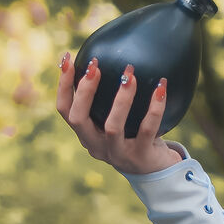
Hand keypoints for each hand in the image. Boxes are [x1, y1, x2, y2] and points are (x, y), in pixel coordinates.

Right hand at [55, 54, 179, 175]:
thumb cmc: (137, 135)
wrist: (159, 172)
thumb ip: (111, 95)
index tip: (68, 58)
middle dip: (84, 91)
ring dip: (121, 99)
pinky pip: (147, 129)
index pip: (64, 109)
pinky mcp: (141, 158)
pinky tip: (161, 87)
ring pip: (112, 127)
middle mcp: (96, 146)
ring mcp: (117, 155)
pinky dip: (154, 107)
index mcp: (86, 134)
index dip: (63, 85)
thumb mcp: (120, 118)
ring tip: (129, 75)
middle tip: (95, 66)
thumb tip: (116, 51)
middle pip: (78, 119)